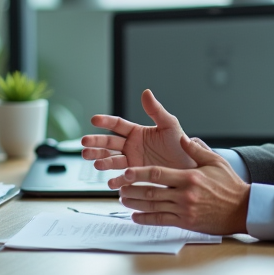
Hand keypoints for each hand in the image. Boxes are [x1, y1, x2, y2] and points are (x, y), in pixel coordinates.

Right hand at [82, 89, 201, 170]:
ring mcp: (132, 161)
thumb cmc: (181, 145)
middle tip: (84, 143)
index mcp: (137, 132)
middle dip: (95, 143)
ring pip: (111, 159)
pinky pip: (122, 177)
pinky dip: (116, 180)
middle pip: (108, 143)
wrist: (189, 167)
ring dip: (101, 160)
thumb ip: (156, 110)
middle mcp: (131, 146)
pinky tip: (111, 182)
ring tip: (94, 162)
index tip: (94, 120)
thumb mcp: (169, 125)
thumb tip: (146, 92)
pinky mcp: (135, 175)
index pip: (117, 125)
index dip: (105, 122)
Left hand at [106, 137, 250, 235]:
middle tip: (120, 187)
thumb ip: (197, 149)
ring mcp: (184, 210)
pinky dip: (146, 219)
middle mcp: (185, 194)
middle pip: (151, 191)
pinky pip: (161, 221)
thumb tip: (183, 137)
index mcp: (189, 176)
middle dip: (133, 189)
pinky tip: (135, 217)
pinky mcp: (186, 222)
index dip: (139, 174)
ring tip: (123, 199)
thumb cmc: (230, 185)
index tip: (126, 173)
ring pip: (153, 207)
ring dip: (135, 204)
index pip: (158, 174)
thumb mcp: (216, 162)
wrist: (242, 209)